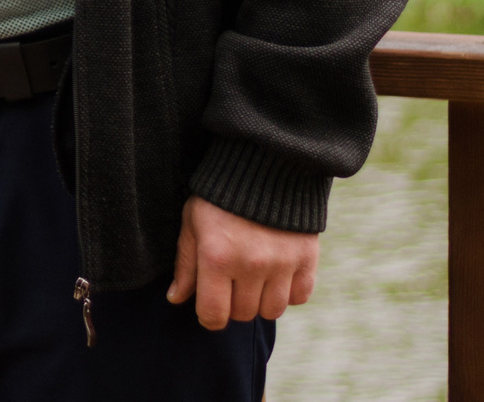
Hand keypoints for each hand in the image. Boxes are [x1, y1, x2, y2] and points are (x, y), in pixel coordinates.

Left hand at [168, 194, 317, 329]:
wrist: (264, 166)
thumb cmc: (218, 196)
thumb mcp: (192, 224)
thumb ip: (186, 265)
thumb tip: (176, 299)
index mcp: (217, 257)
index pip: (214, 314)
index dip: (209, 317)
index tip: (209, 310)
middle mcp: (251, 265)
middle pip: (243, 314)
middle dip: (233, 305)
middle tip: (230, 284)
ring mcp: (282, 264)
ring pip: (272, 311)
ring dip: (260, 301)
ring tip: (253, 279)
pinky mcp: (307, 259)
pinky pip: (299, 298)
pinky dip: (288, 293)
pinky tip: (276, 275)